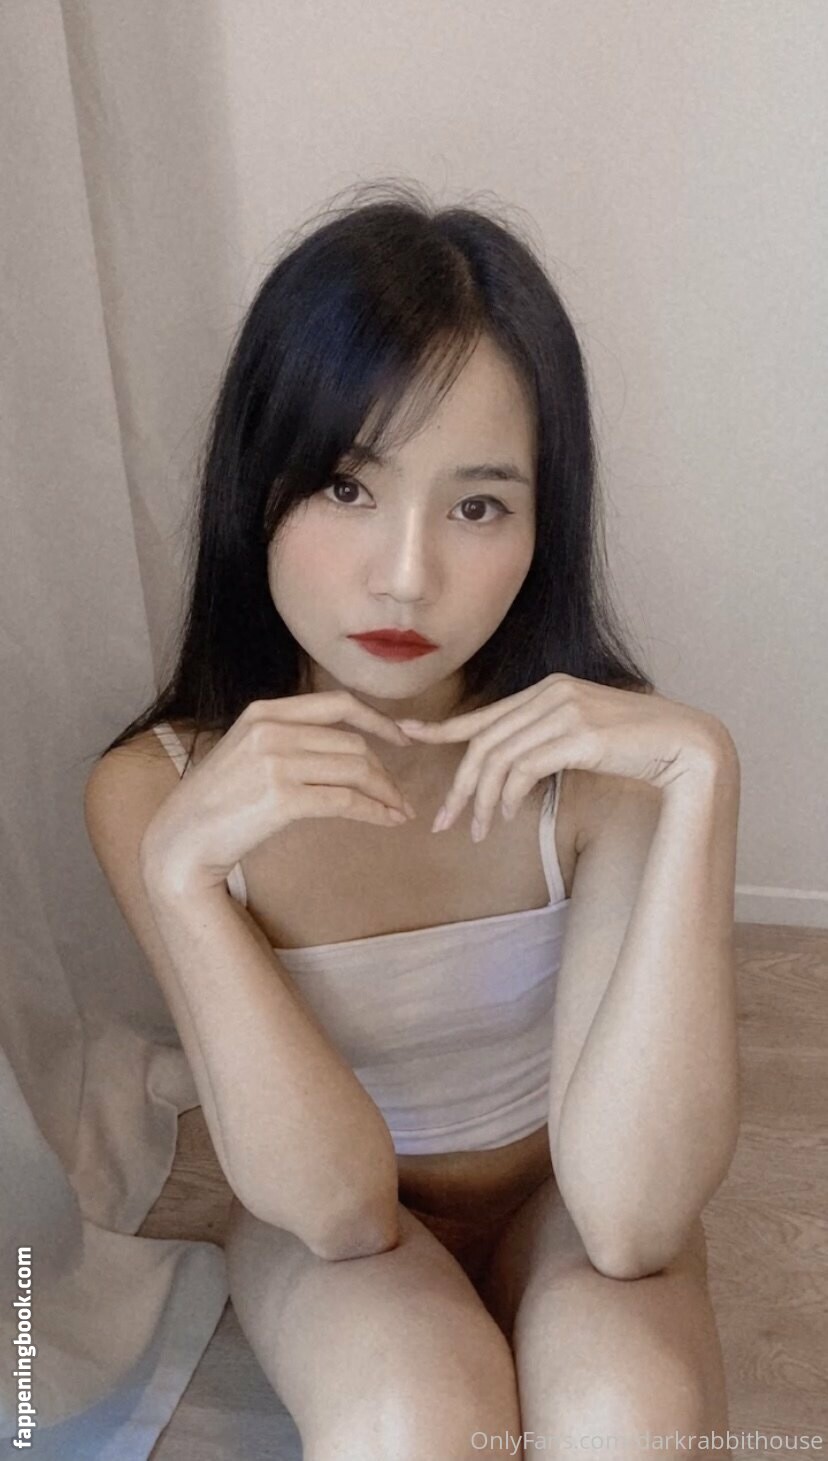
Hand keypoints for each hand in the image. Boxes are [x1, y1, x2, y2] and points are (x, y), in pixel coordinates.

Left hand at [395, 673, 733, 839]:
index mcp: (548, 689)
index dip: (442, 729)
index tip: (407, 736)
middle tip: (444, 822)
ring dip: (482, 801)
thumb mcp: (583, 739)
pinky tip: (507, 816)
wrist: (687, 744)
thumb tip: (512, 774)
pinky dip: (508, 795)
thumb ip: (547, 744)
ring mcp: (564, 711)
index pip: (484, 714)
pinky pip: (523, 768)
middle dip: (459, 786)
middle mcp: (550, 694)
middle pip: (484, 742)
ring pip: (498, 759)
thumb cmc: (639, 747)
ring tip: (478, 832)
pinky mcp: (578, 734)